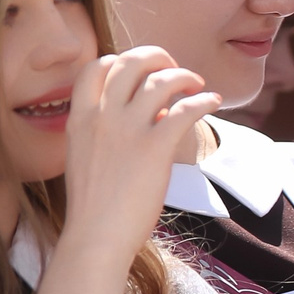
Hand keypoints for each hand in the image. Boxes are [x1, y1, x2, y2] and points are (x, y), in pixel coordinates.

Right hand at [57, 46, 218, 266]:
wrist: (96, 237)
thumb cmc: (94, 206)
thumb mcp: (85, 157)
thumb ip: (104, 131)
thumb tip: (143, 113)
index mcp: (79, 118)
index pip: (97, 66)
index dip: (123, 60)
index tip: (142, 71)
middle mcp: (101, 117)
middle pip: (130, 61)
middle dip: (157, 56)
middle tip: (174, 68)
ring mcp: (127, 130)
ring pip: (161, 80)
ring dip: (185, 76)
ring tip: (197, 86)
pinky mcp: (155, 148)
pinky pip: (185, 109)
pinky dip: (204, 100)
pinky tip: (213, 102)